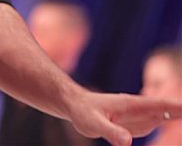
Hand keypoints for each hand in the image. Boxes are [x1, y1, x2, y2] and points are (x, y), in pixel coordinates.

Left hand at [66, 88, 181, 145]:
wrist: (75, 106)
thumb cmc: (83, 113)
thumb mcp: (92, 124)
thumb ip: (110, 132)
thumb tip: (128, 142)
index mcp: (133, 105)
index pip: (163, 106)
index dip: (180, 108)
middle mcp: (141, 108)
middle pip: (170, 109)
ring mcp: (141, 115)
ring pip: (167, 115)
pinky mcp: (138, 123)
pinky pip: (159, 123)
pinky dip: (173, 122)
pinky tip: (180, 119)